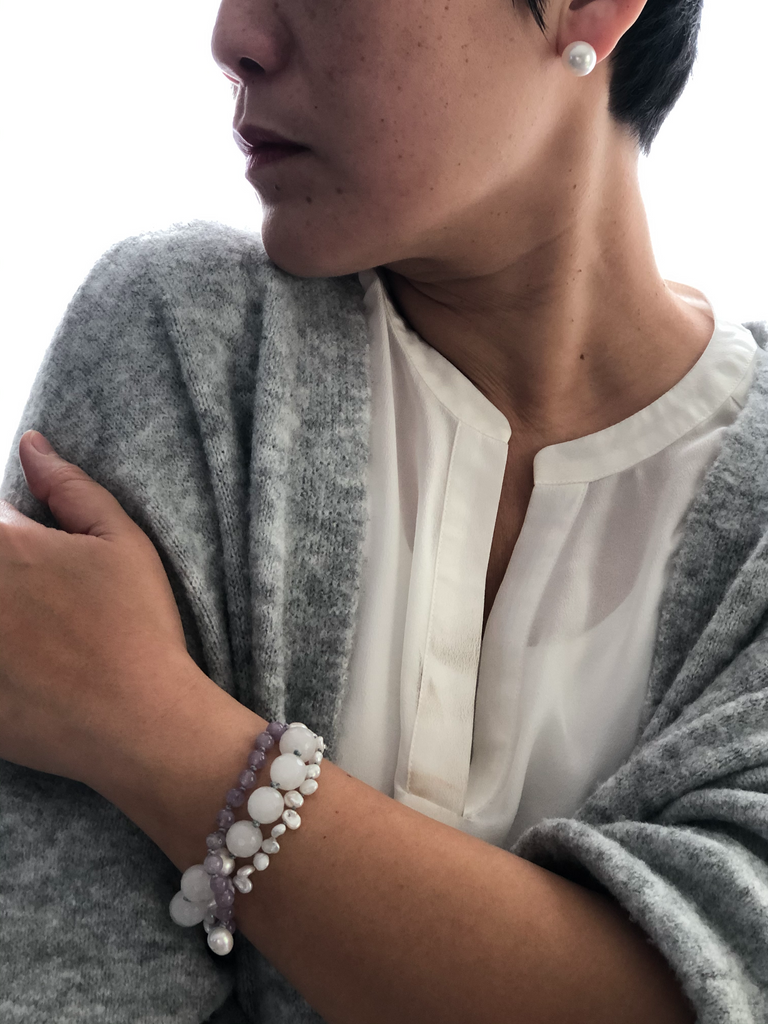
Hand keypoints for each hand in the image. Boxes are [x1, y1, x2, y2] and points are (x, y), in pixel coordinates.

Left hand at [0, 430, 192, 791]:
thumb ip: (70, 487)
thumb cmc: (137, 626)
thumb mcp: (121, 542)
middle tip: (46, 608)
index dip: (15, 536)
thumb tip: (31, 446)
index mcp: (3, 545)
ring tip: (41, 635)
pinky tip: (29, 669)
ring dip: (9, 616)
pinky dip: (4, 661)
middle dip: (14, 579)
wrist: (138, 720)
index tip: (38, 560)